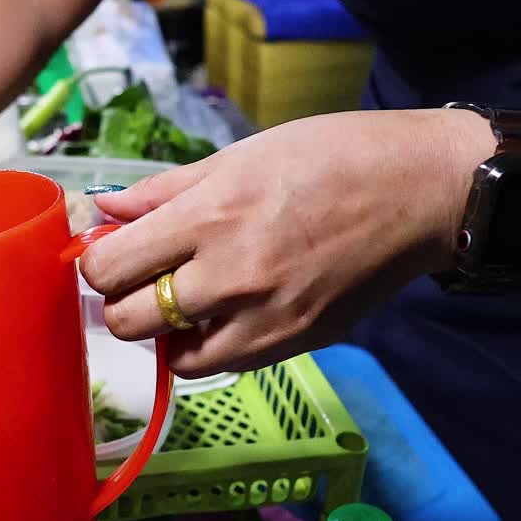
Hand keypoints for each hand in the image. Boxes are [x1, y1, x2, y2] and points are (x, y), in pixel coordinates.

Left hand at [80, 109, 490, 377]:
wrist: (422, 191)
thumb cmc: (332, 156)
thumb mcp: (239, 156)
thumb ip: (164, 191)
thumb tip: (105, 211)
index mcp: (211, 217)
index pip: (111, 268)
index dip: (97, 262)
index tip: (110, 251)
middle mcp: (231, 277)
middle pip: (129, 320)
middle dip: (121, 301)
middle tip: (140, 279)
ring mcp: (264, 320)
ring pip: (172, 356)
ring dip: (165, 332)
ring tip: (185, 298)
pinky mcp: (294, 345)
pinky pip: (222, 364)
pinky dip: (207, 347)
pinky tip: (222, 314)